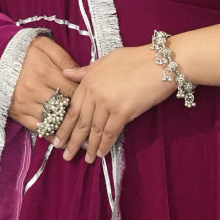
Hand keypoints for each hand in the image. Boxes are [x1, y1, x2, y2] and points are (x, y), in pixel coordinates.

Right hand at [8, 34, 82, 134]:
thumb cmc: (24, 51)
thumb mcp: (45, 46)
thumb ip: (64, 58)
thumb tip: (79, 74)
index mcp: (44, 72)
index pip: (72, 90)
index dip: (85, 97)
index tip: (93, 101)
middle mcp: (35, 90)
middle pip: (64, 107)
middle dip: (78, 114)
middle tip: (92, 121)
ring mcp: (25, 103)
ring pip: (52, 120)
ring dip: (67, 127)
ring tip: (81, 135)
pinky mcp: (18, 113)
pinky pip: (37, 128)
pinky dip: (50, 134)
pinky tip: (61, 138)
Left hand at [53, 44, 174, 162]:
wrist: (162, 62)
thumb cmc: (137, 59)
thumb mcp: (107, 60)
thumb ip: (86, 71)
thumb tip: (66, 74)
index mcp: (89, 80)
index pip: (73, 108)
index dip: (65, 126)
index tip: (58, 139)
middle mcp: (95, 92)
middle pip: (81, 122)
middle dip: (72, 141)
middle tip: (66, 155)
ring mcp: (108, 102)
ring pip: (95, 130)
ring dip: (90, 147)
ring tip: (86, 160)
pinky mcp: (123, 111)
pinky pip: (111, 132)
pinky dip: (105, 145)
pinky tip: (101, 154)